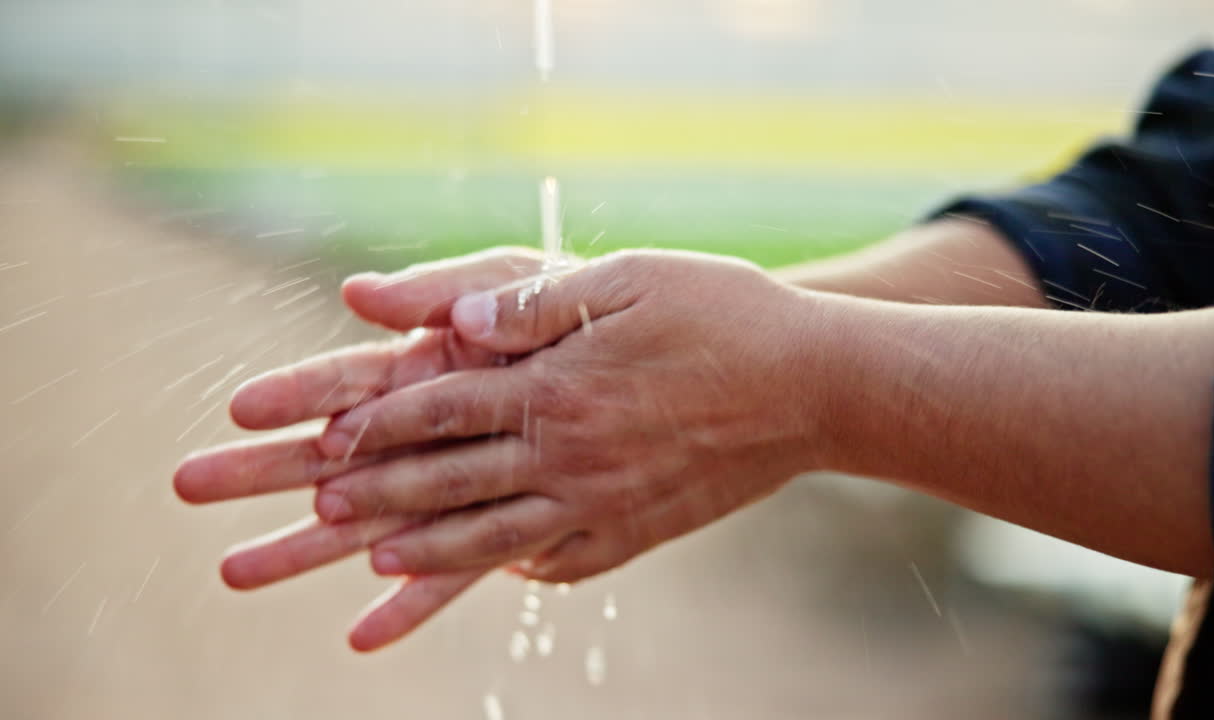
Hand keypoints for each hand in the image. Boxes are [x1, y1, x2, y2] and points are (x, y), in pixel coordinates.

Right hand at [175, 247, 550, 649]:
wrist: (661, 361)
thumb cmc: (579, 307)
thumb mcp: (517, 281)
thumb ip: (444, 291)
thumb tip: (357, 293)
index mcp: (429, 367)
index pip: (350, 381)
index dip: (297, 393)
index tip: (239, 408)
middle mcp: (433, 427)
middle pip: (340, 453)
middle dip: (265, 468)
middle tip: (188, 485)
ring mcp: (463, 479)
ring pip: (378, 520)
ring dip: (308, 545)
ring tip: (236, 570)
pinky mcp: (508, 523)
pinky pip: (458, 570)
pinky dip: (413, 600)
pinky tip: (364, 634)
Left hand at [314, 250, 829, 590]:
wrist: (818, 386)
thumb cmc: (723, 314)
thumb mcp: (631, 279)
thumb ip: (536, 303)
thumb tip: (455, 322)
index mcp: (560, 387)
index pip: (443, 408)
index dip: (376, 423)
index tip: (322, 437)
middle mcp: (572, 455)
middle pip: (452, 479)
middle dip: (376, 493)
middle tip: (316, 508)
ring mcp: (605, 502)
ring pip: (496, 534)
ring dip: (429, 547)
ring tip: (375, 558)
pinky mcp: (638, 531)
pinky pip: (562, 559)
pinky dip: (516, 568)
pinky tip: (491, 573)